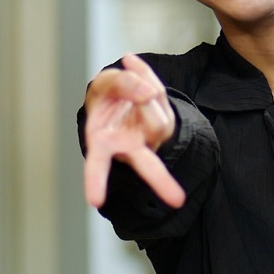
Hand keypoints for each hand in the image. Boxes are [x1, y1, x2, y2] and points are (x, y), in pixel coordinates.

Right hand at [83, 54, 185, 208]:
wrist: (122, 92)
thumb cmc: (108, 96)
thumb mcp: (105, 84)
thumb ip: (123, 83)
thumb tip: (145, 89)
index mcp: (103, 144)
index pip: (98, 165)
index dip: (95, 182)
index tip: (95, 202)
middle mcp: (129, 148)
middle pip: (147, 166)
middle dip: (161, 181)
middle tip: (178, 201)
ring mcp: (151, 138)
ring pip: (156, 119)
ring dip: (144, 94)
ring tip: (132, 85)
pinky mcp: (164, 123)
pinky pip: (161, 99)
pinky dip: (150, 82)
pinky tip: (136, 71)